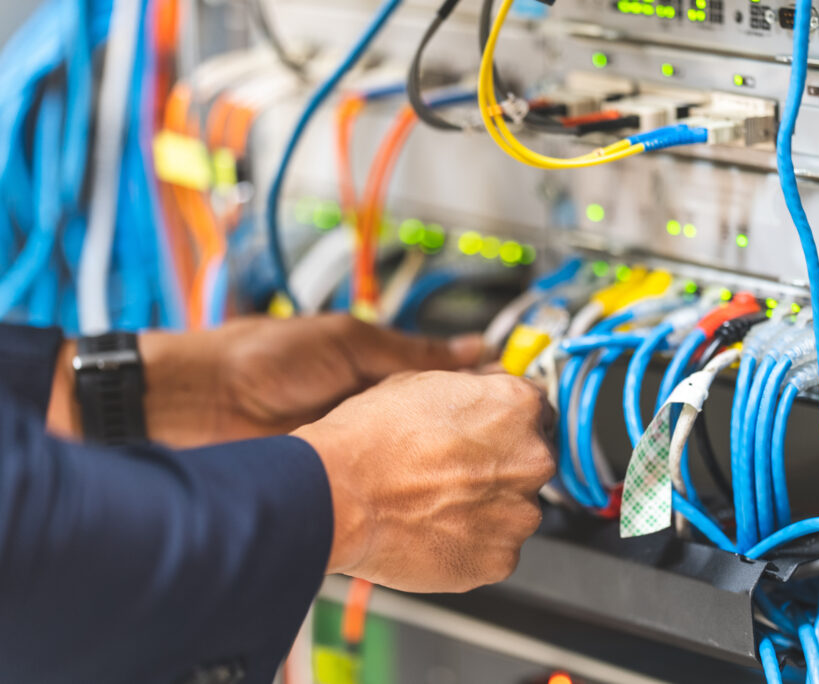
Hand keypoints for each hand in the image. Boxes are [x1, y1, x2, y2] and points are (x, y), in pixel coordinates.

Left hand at [47, 315, 488, 446]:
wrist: (199, 403)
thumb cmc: (262, 357)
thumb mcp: (348, 341)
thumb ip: (410, 353)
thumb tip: (473, 348)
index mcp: (376, 368)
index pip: (444, 381)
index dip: (478, 389)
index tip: (517, 399)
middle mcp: (372, 407)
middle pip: (437, 422)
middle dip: (468, 431)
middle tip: (508, 440)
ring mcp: (358, 444)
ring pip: (416, 457)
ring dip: (442, 461)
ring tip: (482, 466)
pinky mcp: (340, 476)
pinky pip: (385, 482)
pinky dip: (409, 486)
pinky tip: (438, 491)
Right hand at [293, 370, 555, 592]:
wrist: (338, 494)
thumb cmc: (371, 437)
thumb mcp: (422, 381)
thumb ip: (473, 386)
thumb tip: (489, 383)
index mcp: (518, 406)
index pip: (536, 411)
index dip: (504, 422)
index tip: (487, 433)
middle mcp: (532, 458)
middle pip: (531, 460)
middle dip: (500, 465)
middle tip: (454, 470)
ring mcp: (519, 512)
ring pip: (515, 507)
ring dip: (488, 506)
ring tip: (437, 501)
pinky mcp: (501, 558)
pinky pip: (497, 548)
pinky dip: (474, 542)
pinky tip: (437, 527)